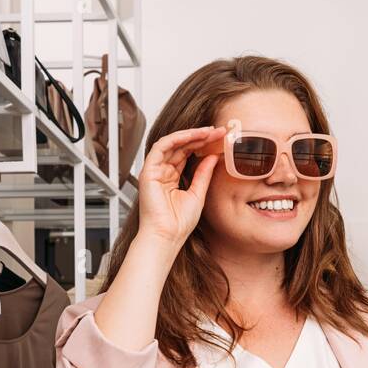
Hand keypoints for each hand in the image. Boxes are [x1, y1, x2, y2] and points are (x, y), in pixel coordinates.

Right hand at [136, 125, 226, 249]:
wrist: (167, 237)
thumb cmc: (178, 224)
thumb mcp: (198, 194)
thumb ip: (203, 174)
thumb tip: (212, 157)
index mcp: (172, 179)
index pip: (187, 154)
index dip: (202, 144)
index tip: (219, 139)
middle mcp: (162, 172)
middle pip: (181, 147)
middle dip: (200, 137)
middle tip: (217, 131)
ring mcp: (154, 171)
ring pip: (171, 144)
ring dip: (190, 135)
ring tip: (208, 131)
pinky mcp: (148, 171)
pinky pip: (161, 147)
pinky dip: (176, 138)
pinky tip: (192, 135)